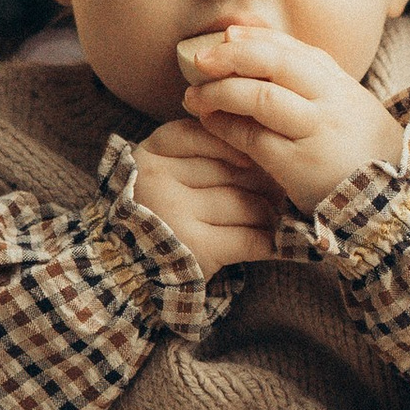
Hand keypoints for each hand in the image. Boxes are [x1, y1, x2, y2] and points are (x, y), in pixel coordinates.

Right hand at [131, 118, 280, 273]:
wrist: (129, 273)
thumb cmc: (155, 218)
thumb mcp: (162, 175)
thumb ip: (194, 154)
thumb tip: (258, 147)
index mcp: (149, 155)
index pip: (202, 135)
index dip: (236, 145)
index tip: (253, 159)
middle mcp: (158, 180)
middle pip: (232, 170)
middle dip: (263, 182)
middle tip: (280, 192)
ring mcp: (176, 214)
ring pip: (245, 203)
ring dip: (269, 214)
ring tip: (276, 218)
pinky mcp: (196, 247)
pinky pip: (249, 238)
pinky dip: (268, 242)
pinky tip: (273, 244)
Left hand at [179, 22, 405, 216]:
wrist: (390, 204)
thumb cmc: (361, 155)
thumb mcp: (350, 110)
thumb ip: (315, 85)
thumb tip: (263, 54)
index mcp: (342, 85)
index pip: (295, 49)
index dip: (257, 38)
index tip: (227, 36)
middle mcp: (331, 102)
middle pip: (276, 63)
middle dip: (232, 57)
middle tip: (200, 61)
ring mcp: (317, 132)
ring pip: (262, 97)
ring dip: (221, 92)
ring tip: (195, 96)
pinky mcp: (300, 165)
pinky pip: (255, 139)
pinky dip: (227, 128)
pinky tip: (210, 124)